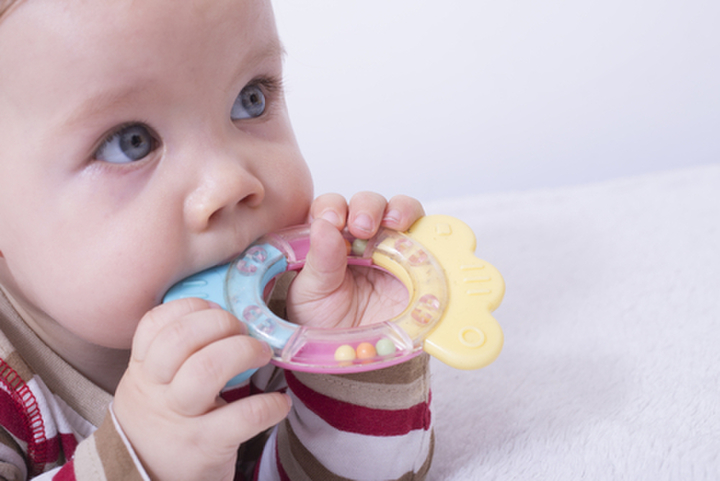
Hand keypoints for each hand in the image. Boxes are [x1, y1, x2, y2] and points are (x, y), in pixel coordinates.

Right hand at [113, 299, 290, 480]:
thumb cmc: (161, 424)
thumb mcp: (152, 387)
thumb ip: (174, 355)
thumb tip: (224, 315)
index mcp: (143, 370)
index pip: (156, 323)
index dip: (191, 308)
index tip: (216, 310)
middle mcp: (154, 391)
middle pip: (181, 339)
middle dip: (222, 324)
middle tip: (245, 332)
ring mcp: (179, 420)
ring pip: (205, 369)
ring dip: (244, 351)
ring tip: (263, 355)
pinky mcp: (204, 447)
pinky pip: (244, 416)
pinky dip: (270, 404)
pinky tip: (278, 403)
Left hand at [286, 193, 423, 328]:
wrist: (355, 357)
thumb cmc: (325, 323)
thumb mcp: (311, 294)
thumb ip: (319, 261)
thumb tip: (324, 226)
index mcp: (331, 240)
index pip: (332, 208)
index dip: (332, 207)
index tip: (332, 221)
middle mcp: (363, 239)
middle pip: (369, 204)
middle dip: (366, 207)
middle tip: (362, 226)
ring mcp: (394, 249)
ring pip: (402, 212)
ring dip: (399, 210)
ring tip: (394, 223)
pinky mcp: (420, 264)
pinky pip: (429, 239)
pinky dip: (428, 231)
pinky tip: (418, 239)